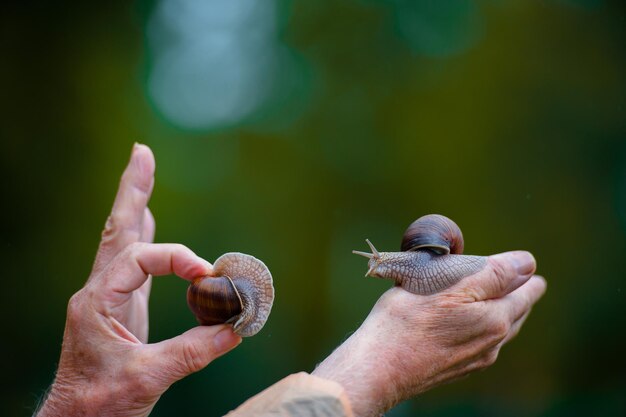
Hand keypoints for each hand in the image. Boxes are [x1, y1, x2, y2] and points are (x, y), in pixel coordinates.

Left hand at [37, 144, 241, 416]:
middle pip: (117, 229)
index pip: (140, 259)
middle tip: (142, 152)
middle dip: (133, 190)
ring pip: (122, 239)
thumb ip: (195, 351)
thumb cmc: (100, 404)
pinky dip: (143, 233)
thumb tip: (237, 327)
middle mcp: (99, 291)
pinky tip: (149, 218)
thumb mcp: (149, 378)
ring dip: (135, 203)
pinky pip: (133, 260)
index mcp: (97, 301)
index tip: (208, 276)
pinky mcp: (119, 307)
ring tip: (143, 170)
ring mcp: (108, 297)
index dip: (177, 259)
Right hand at [313, 251, 545, 416]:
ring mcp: (475, 359)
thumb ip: (492, 274)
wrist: (380, 367)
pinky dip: (486, 328)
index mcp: (495, 319)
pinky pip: (483, 344)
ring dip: (504, 312)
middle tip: (522, 281)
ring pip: (501, 331)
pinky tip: (473, 325)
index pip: (525, 292)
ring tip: (503, 299)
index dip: (527, 276)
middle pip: (517, 313)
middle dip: (519, 295)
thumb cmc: (408, 320)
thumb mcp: (449, 285)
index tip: (528, 265)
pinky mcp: (456, 369)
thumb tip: (527, 262)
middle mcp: (492, 343)